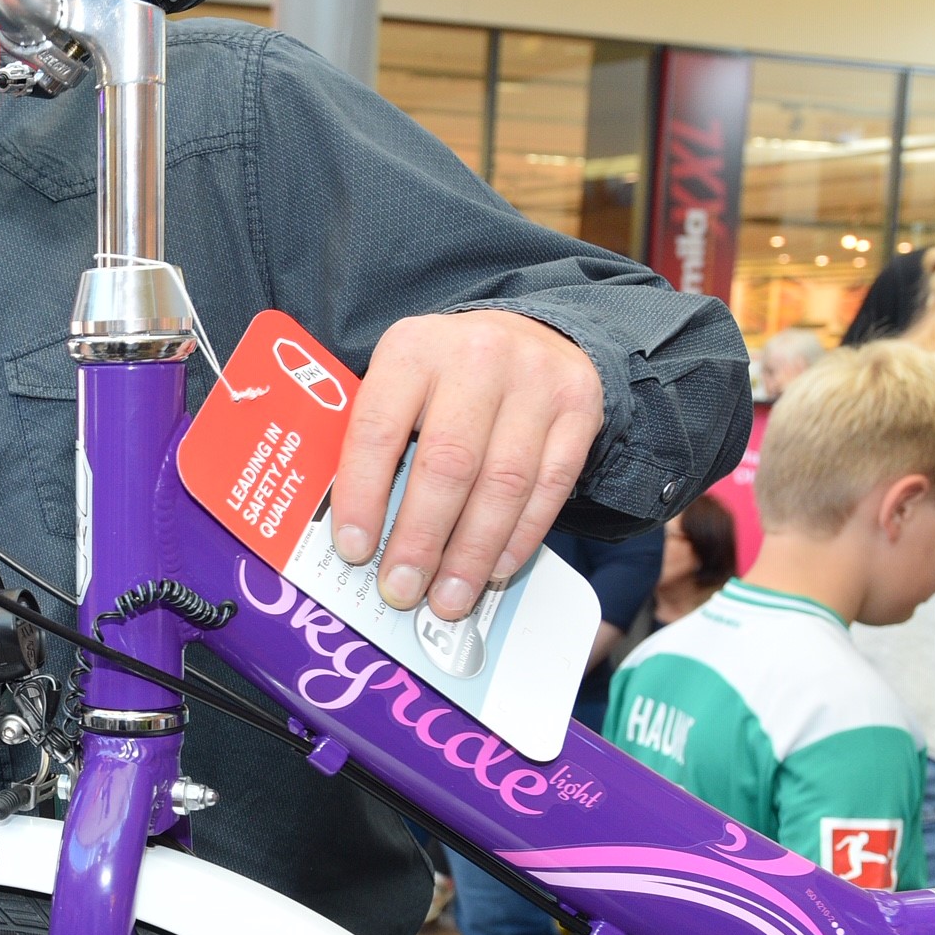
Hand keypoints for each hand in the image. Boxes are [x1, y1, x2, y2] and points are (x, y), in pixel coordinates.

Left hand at [328, 312, 602, 619]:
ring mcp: (535, 380)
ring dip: (472, 554)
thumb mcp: (399, 384)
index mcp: (412, 349)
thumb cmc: (444, 379)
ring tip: (448, 599)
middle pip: (447, 464)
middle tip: (402, 590)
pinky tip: (494, 570)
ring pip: (503, 484)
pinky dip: (520, 537)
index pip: (378, 430)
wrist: (529, 336)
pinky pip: (550, 486)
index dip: (363, 497)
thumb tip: (356, 535)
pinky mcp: (580, 407)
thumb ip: (376, 443)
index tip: (354, 551)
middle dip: (421, 540)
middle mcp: (476, 357)